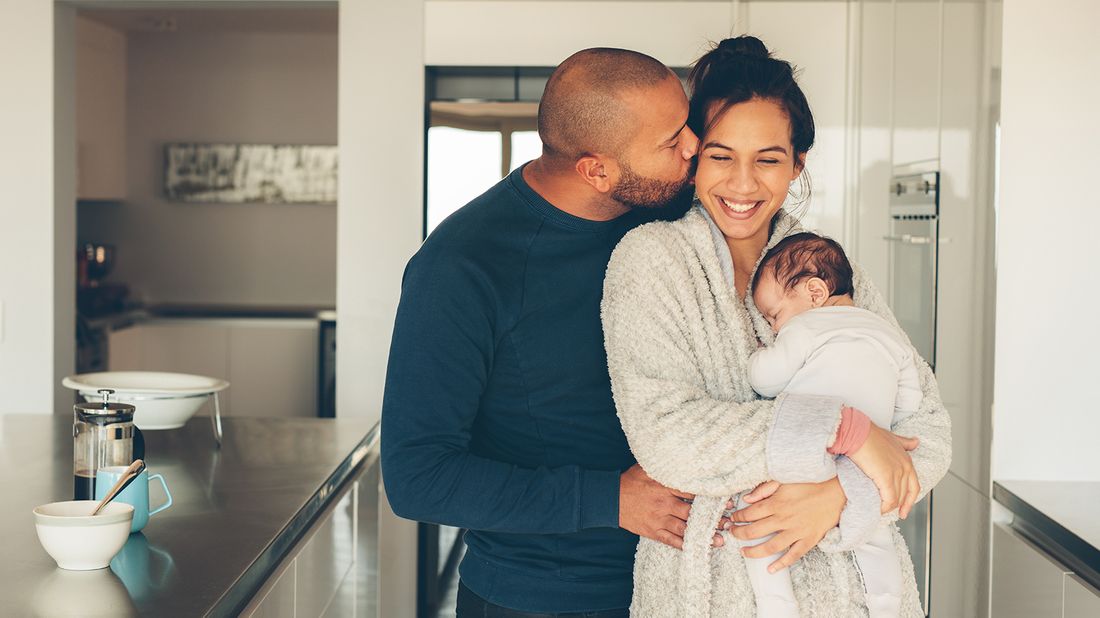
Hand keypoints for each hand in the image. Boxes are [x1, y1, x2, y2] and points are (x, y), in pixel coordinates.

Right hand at [619, 465, 730, 549]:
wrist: (609, 498)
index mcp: (665, 486)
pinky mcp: (653, 531)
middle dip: (712, 519)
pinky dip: (685, 545)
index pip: (692, 492)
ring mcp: (659, 519)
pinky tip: (698, 548)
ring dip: (703, 535)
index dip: (710, 498)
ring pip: (685, 529)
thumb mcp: (647, 467)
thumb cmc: (630, 481)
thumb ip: (666, 465)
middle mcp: (664, 503)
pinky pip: (671, 540)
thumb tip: (684, 454)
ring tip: (720, 539)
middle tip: (728, 522)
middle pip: (692, 512)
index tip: (726, 501)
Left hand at [729, 478, 845, 572]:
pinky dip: (781, 564)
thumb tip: (746, 499)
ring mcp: (797, 531)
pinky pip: (793, 555)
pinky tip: (770, 569)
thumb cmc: (810, 484)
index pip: (750, 513)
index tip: (733, 519)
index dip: (738, 517)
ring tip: (744, 552)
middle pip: (755, 531)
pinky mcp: (809, 540)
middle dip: (739, 534)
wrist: (837, 492)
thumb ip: (764, 489)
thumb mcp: (784, 480)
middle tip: (732, 534)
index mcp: (777, 503)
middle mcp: (784, 519)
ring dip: (754, 552)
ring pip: (770, 547)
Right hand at [848, 424, 920, 517]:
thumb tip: (916, 442)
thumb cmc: (870, 434)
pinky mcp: (886, 478)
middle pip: (905, 494)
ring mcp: (897, 473)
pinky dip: (884, 507)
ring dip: (888, 507)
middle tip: (889, 512)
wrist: (858, 433)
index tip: (904, 509)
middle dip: (899, 505)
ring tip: (879, 510)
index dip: (909, 500)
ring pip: (897, 498)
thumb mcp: (892, 437)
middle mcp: (905, 468)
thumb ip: (905, 442)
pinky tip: (877, 509)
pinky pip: (889, 500)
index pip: (914, 486)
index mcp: (907, 460)